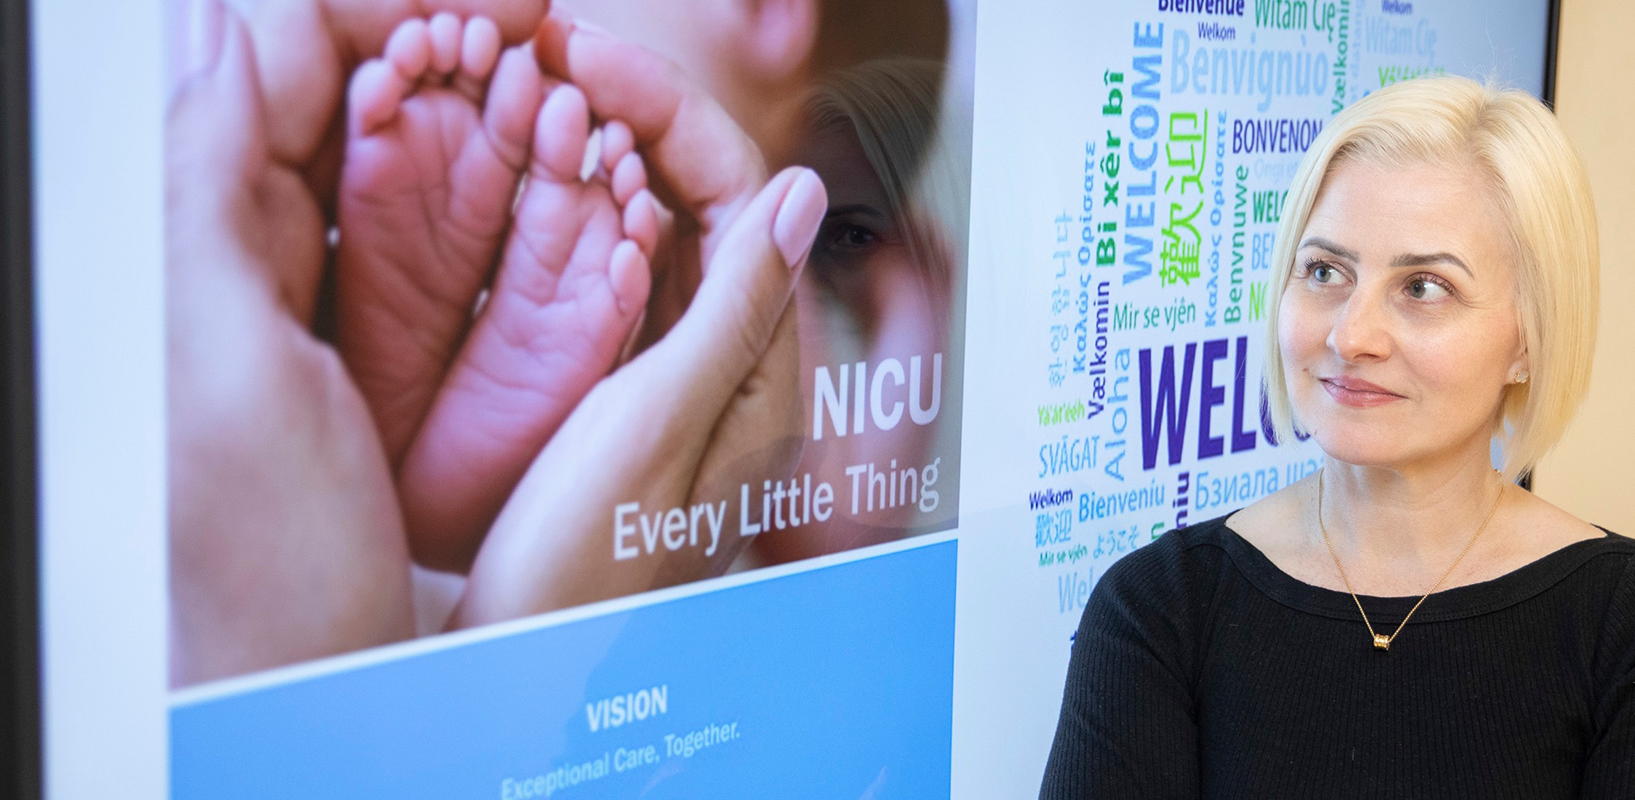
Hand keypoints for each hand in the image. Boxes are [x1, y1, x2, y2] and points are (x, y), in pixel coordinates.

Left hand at [165, 0, 546, 685]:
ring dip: (531, 123)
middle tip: (551, 49)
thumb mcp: (212, 360)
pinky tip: (605, 200)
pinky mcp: (461, 364)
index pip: (293, 57)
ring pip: (466, 162)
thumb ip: (210, 179)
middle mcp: (307, 257)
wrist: (326, 691)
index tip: (497, 2)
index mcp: (227, 234)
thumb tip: (231, 20)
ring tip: (586, 106)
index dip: (391, 8)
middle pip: (390, 97)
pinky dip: (568, 213)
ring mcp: (395, 307)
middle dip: (475, 55)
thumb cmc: (259, 558)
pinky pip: (521, 256)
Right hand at [452, 18, 827, 624]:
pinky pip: (616, 277)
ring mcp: (677, 371)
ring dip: (601, 157)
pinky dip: (577, 220)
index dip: (668, 111)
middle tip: (548, 54)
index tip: (588, 55)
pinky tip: (533, 184)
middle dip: (633, 119)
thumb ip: (734, 304)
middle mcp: (732, 360)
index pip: (739, 194)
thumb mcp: (659, 420)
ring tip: (533, 94)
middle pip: (700, 199)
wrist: (531, 666)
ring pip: (654, 228)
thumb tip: (796, 188)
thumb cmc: (591, 567)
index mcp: (764, 365)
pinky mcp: (624, 388)